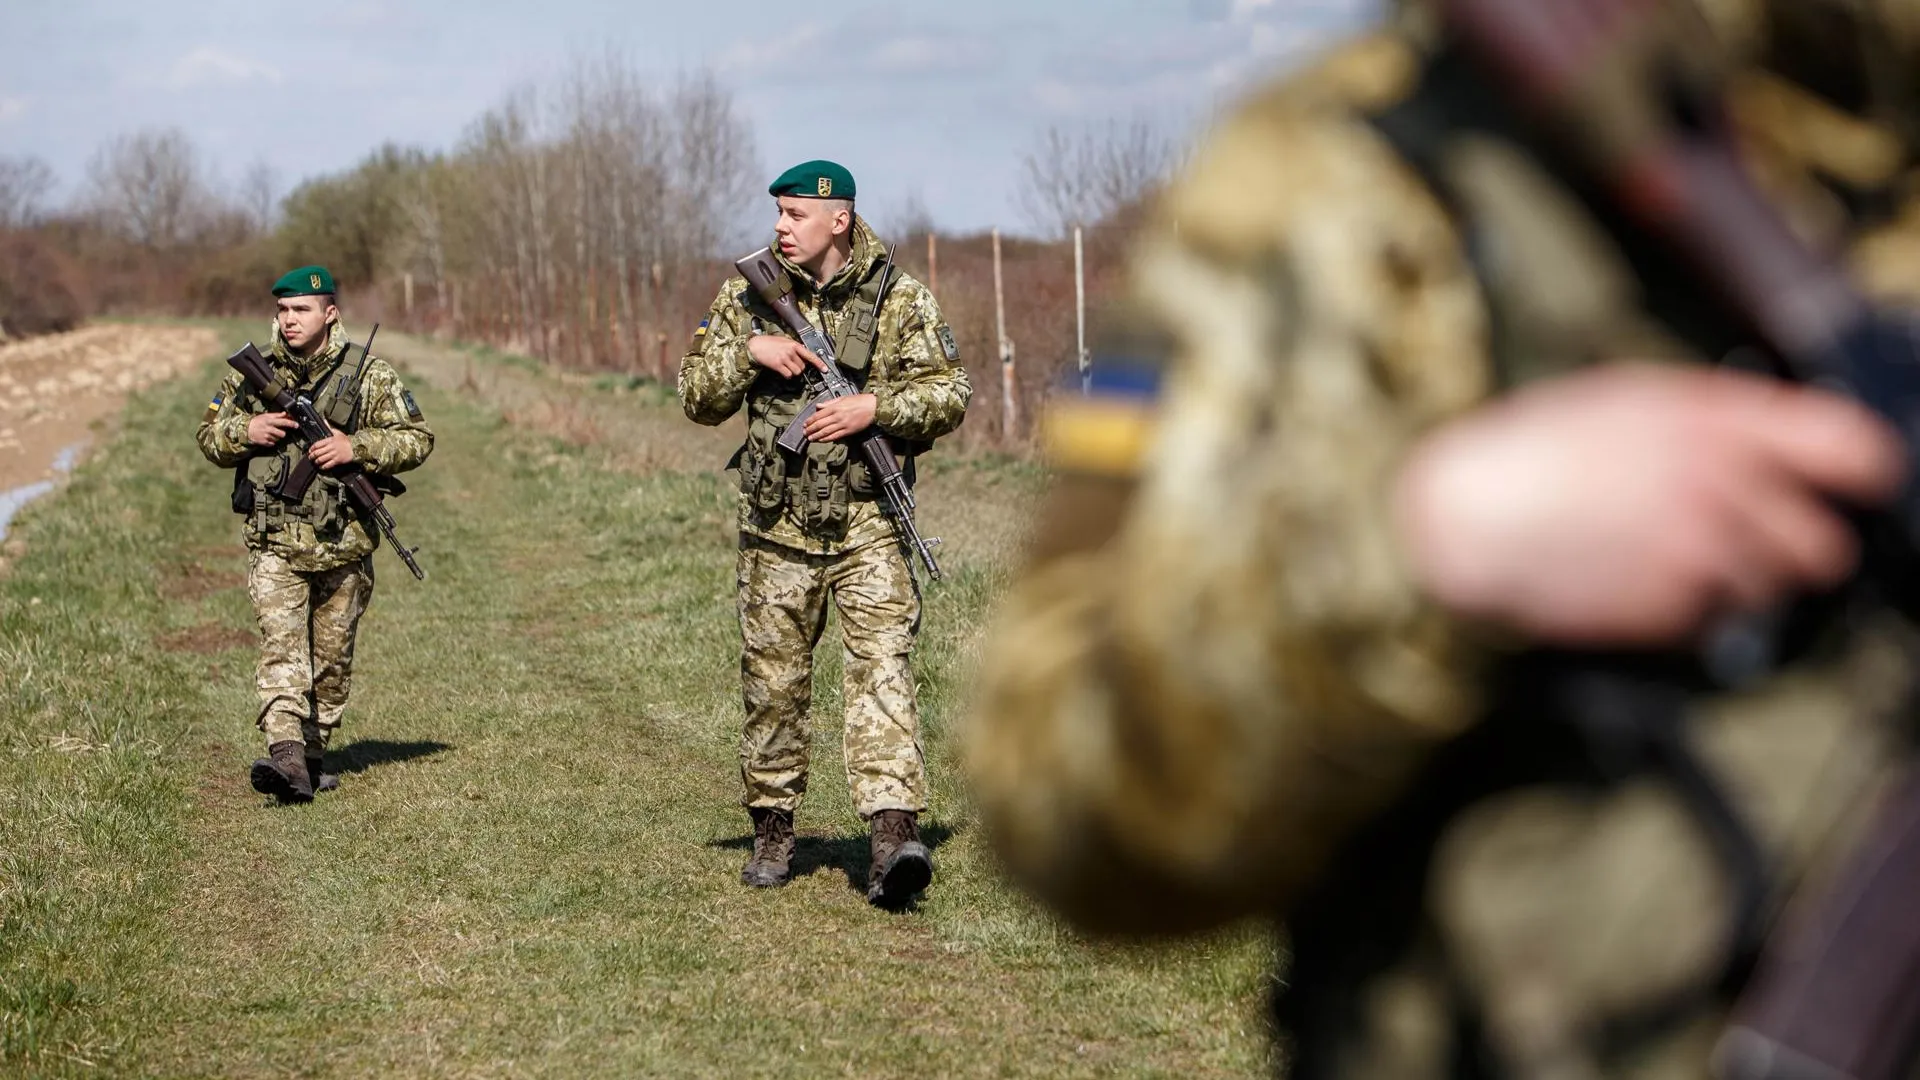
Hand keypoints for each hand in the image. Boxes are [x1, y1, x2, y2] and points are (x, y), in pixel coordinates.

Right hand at [246, 412, 298, 447]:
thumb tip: (285, 413)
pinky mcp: (264, 442)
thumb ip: (276, 415)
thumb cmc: (257, 421)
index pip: (283, 422)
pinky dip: (271, 441)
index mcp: (269, 421)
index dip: (291, 423)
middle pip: (282, 434)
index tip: (297, 425)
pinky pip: (273, 443)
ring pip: (278, 439)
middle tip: (279, 431)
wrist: (245, 429)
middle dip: (283, 433)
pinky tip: (267, 437)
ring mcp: (266, 436)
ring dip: (276, 437)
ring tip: (271, 434)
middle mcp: (268, 429)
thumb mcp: (266, 416)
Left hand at [307, 428, 354, 468]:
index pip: (317, 444)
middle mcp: (331, 447)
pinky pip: (328, 464)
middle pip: (318, 453)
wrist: (356, 448)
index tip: (310, 450)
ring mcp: (334, 454)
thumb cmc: (346, 441)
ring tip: (315, 462)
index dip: (312, 448)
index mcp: (330, 440)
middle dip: (312, 456)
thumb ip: (329, 427)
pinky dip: (323, 466)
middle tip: (310, 457)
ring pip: (322, 459)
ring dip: (317, 461)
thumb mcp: (338, 432)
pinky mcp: (337, 460)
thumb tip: (324, 421)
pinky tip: (322, 466)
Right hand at [748, 334, 822, 378]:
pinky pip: (788, 375)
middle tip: (790, 363)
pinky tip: (782, 370)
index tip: (825, 369)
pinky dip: (786, 375)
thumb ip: (794, 347)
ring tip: (786, 366)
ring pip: (797, 372)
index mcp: (794, 345)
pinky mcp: (778, 365)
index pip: (810, 355)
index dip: (819, 363)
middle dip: (798, 367)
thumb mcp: (785, 341)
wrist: (756, 345)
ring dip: (793, 372)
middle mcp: (791, 351)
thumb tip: (803, 355)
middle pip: (803, 366)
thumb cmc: (769, 343)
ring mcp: (784, 358)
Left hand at [804, 393, 878, 442]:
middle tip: (805, 432)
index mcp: (835, 407)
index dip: (810, 420)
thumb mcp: (843, 398)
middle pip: (820, 424)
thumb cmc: (860, 401)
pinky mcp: (848, 431)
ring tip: (810, 438)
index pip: (818, 415)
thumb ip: (830, 402)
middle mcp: (837, 416)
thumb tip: (819, 406)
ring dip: (816, 435)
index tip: (805, 424)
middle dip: (810, 429)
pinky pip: (835, 436)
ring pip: (826, 431)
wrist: (873, 407)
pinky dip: (827, 438)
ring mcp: (842, 424)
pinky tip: (821, 440)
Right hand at [1393, 363, 1904, 646]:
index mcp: (1716, 424)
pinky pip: (1712, 621)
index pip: (1851, 452)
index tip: (1857, 481)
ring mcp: (1698, 558)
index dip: (1861, 471)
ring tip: (1681, 558)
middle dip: (1798, 545)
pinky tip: (1638, 577)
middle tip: (1760, 539)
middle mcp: (1721, 490)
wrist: (1463, 518)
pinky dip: (1688, 608)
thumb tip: (1782, 440)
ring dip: (1741, 581)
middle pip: (1824, 545)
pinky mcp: (1668, 613)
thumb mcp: (1628, 398)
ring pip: (1772, 590)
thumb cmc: (1536, 452)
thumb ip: (1716, 418)